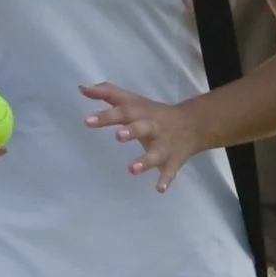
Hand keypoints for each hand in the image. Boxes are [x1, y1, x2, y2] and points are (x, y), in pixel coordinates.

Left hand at [79, 81, 208, 190]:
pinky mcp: (173, 161)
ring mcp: (164, 146)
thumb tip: (82, 87)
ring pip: (156, 153)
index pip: (122, 112)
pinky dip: (165, 179)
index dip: (105, 116)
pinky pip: (170, 171)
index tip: (87, 121)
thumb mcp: (132, 101)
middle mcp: (153, 128)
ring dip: (145, 161)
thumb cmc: (153, 113)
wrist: (193, 124)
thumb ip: (107, 94)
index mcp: (140, 114)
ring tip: (132, 169)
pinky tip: (159, 189)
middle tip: (118, 136)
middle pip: (142, 128)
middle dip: (131, 132)